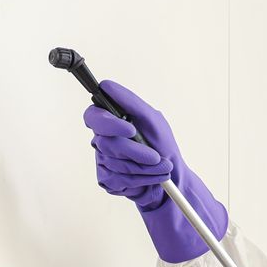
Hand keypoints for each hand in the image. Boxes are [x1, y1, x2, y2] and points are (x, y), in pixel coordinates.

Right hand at [81, 80, 228, 262]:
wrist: (173, 177)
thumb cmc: (163, 145)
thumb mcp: (152, 119)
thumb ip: (130, 101)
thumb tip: (106, 86)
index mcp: (111, 122)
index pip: (93, 116)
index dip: (108, 124)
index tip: (130, 130)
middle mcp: (103, 140)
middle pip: (106, 143)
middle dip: (136, 151)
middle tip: (155, 156)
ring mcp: (103, 161)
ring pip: (116, 163)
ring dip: (144, 167)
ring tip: (161, 167)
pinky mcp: (108, 180)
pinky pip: (119, 179)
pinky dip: (141, 179)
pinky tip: (151, 177)